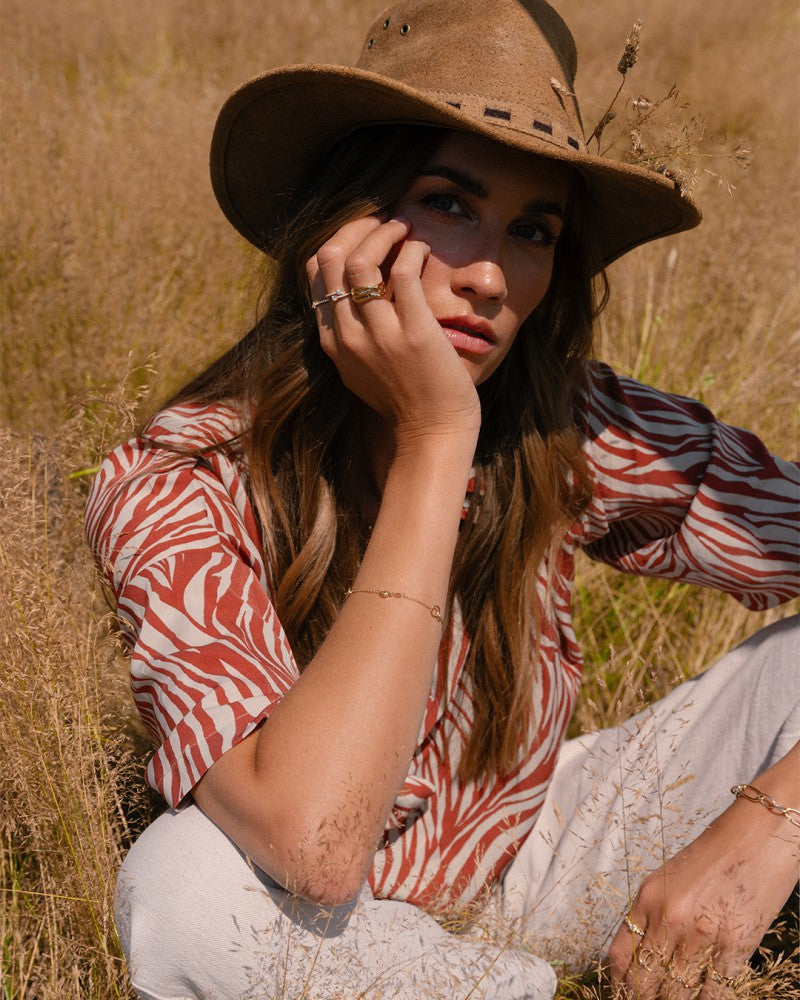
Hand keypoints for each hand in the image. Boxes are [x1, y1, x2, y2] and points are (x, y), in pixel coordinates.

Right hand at [306, 215, 480, 445]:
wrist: (431, 436)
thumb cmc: (406, 405)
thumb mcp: (361, 371)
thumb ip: (352, 338)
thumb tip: (354, 300)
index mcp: (332, 343)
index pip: (315, 274)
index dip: (338, 242)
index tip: (363, 233)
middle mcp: (348, 336)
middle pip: (330, 258)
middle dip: (356, 227)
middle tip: (383, 219)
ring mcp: (380, 335)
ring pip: (363, 259)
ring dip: (384, 231)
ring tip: (405, 226)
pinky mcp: (415, 332)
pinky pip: (404, 272)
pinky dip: (412, 249)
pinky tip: (423, 248)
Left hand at [608, 788, 798, 997]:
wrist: (758, 834)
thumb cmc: (716, 854)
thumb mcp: (672, 879)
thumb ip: (655, 914)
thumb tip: (645, 955)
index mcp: (648, 898)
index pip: (621, 955)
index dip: (619, 984)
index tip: (622, 994)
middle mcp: (669, 918)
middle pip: (644, 980)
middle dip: (644, 997)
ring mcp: (701, 936)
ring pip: (676, 993)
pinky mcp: (735, 947)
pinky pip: (713, 993)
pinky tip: (702, 998)